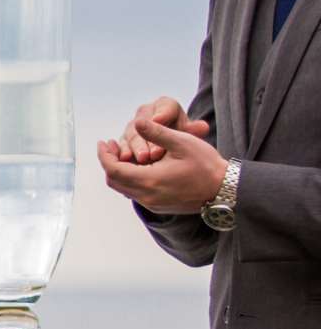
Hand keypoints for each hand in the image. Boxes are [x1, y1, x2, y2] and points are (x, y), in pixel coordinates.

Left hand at [97, 118, 226, 213]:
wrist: (225, 190)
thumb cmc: (206, 165)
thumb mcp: (182, 143)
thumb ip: (157, 132)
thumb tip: (136, 122)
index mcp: (149, 180)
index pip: (113, 169)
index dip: (104, 155)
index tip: (103, 142)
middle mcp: (147, 196)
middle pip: (114, 180)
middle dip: (109, 162)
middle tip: (111, 145)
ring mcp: (152, 204)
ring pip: (123, 189)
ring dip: (119, 171)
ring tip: (123, 153)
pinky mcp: (159, 206)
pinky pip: (135, 193)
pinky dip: (130, 179)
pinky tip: (138, 165)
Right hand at [115, 96, 207, 164]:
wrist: (177, 159)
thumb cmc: (187, 146)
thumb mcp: (190, 138)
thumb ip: (193, 131)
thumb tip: (202, 127)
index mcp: (165, 106)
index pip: (165, 106)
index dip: (161, 113)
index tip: (158, 120)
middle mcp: (146, 114)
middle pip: (143, 120)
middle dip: (147, 137)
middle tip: (154, 150)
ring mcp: (133, 128)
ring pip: (130, 134)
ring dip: (136, 146)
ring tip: (143, 158)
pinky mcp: (125, 142)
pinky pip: (121, 145)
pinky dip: (123, 152)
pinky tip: (127, 159)